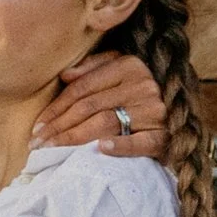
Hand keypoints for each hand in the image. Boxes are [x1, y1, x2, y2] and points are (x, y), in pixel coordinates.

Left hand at [35, 50, 165, 161]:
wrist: (180, 116)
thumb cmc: (139, 96)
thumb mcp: (120, 71)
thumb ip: (94, 68)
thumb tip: (65, 75)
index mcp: (130, 66)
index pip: (82, 88)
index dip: (55, 107)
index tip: (36, 125)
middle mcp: (143, 85)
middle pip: (89, 107)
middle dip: (58, 126)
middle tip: (37, 142)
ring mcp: (155, 111)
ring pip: (105, 122)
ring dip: (73, 138)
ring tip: (51, 150)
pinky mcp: (163, 136)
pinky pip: (139, 142)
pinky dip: (120, 145)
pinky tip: (100, 149)